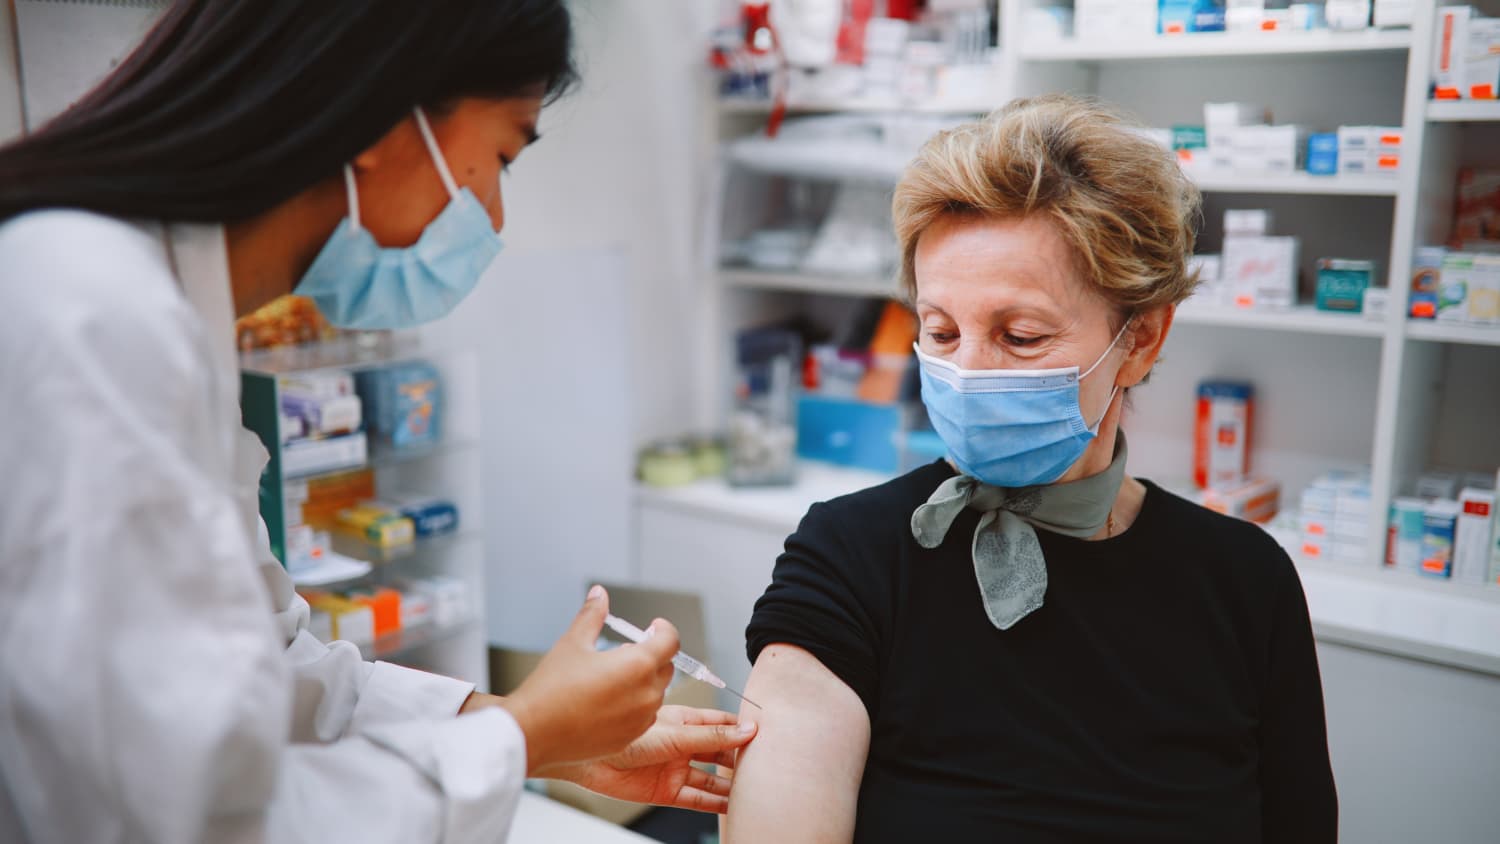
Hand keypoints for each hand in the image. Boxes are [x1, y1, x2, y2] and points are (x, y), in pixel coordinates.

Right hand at [495, 586, 679, 772]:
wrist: (533, 733)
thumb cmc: (551, 688)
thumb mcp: (573, 642)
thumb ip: (592, 615)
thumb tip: (599, 594)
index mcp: (638, 665)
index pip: (671, 642)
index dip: (665, 630)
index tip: (653, 627)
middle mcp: (646, 694)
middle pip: (665, 667)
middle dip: (652, 655)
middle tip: (625, 651)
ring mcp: (640, 720)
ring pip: (655, 693)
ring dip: (644, 681)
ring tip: (612, 677)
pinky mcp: (630, 738)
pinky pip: (644, 716)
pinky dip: (635, 705)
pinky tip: (607, 701)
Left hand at [538, 705, 756, 813]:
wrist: (586, 757)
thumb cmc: (621, 733)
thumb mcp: (674, 732)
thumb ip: (710, 735)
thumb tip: (746, 731)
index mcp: (683, 720)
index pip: (721, 723)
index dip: (742, 727)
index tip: (765, 732)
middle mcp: (681, 745)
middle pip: (720, 752)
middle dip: (740, 758)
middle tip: (765, 764)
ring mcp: (675, 768)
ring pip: (711, 778)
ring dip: (730, 784)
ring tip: (755, 788)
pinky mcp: (666, 791)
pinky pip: (696, 798)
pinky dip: (714, 803)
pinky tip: (732, 805)